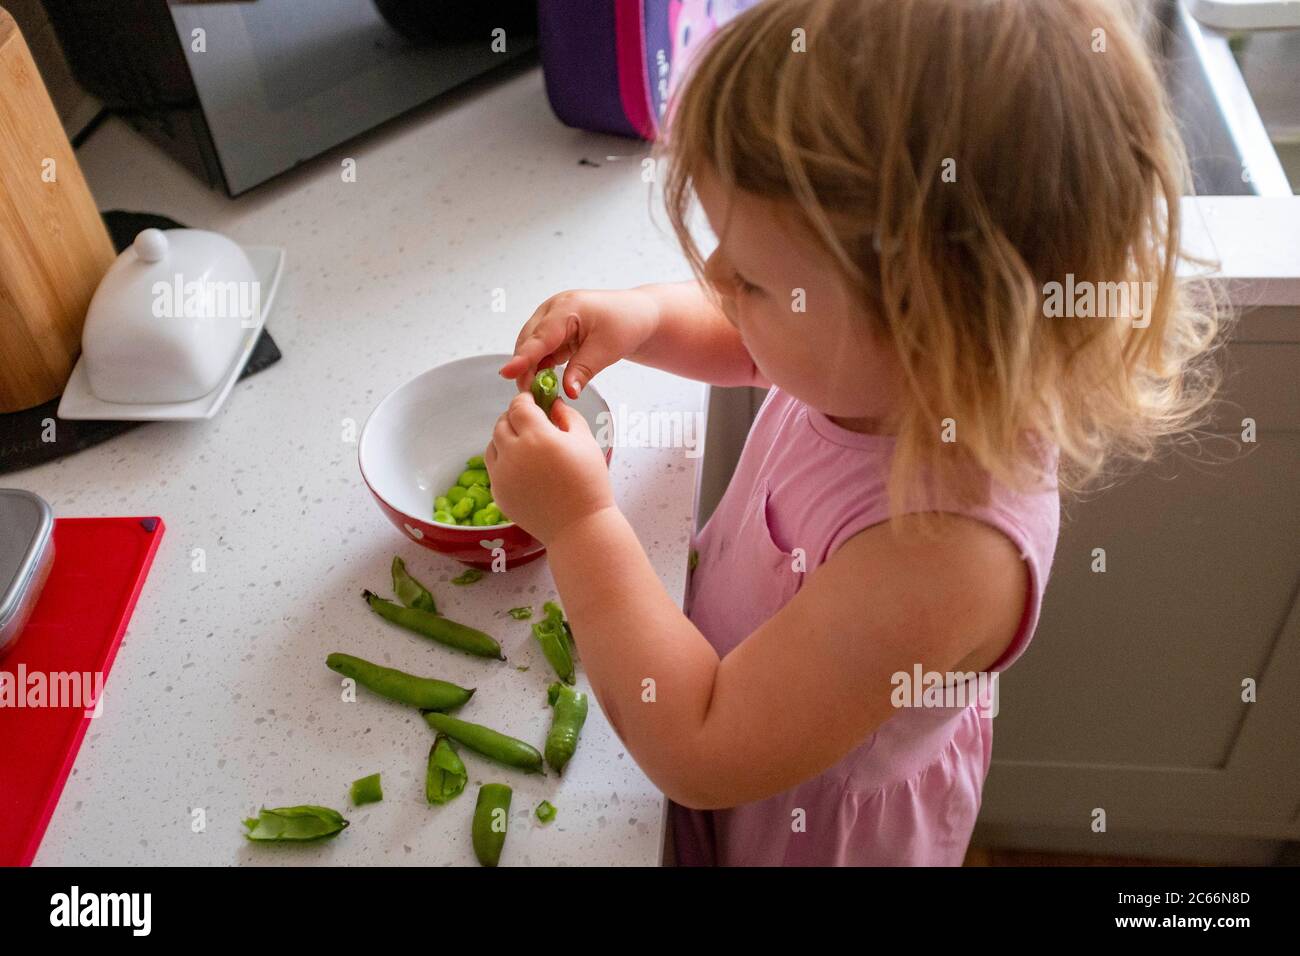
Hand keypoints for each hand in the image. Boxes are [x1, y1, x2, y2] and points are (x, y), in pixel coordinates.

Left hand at [484, 393, 613, 543]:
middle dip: (514, 417)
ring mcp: (502, 475)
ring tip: (524, 444)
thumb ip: (567, 416)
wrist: (579, 527)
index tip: (533, 401)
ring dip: (505, 438)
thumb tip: (553, 403)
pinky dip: (503, 461)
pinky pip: (494, 468)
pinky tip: (522, 467)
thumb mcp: (586, 441)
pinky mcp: (498, 493)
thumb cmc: (589, 483)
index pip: (518, 406)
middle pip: (501, 423)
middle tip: (529, 422)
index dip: (525, 400)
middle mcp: (514, 453)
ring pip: (492, 444)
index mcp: (537, 436)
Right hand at [498, 288, 659, 397]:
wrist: (638, 314)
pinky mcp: (554, 330)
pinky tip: (543, 382)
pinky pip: (541, 350)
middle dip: (525, 368)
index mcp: (567, 308)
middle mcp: (553, 310)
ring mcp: (552, 318)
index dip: (523, 357)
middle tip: (530, 396)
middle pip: (529, 342)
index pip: (540, 337)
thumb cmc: (626, 323)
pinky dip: (540, 366)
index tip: (508, 373)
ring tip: (536, 392)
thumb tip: (567, 392)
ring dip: (531, 368)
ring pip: (531, 347)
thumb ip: (584, 370)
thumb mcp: (607, 349)